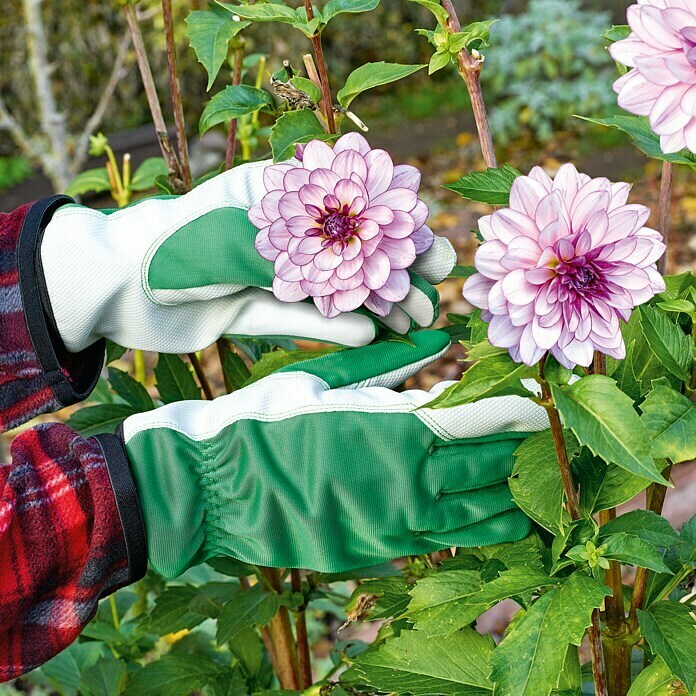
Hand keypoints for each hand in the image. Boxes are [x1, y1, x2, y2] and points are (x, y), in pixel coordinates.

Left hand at [40, 162, 455, 352]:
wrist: (110, 287)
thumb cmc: (167, 245)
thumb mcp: (236, 242)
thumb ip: (299, 266)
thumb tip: (363, 305)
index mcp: (275, 193)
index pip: (349, 210)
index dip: (394, 232)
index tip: (432, 251)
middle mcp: (276, 231)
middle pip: (346, 251)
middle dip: (393, 272)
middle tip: (434, 293)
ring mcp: (264, 271)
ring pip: (328, 288)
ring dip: (372, 304)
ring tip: (414, 321)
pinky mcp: (249, 308)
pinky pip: (300, 317)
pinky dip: (335, 326)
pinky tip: (372, 334)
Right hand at [119, 331, 548, 575]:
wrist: (215, 485)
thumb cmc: (264, 418)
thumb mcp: (324, 378)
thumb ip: (390, 362)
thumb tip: (442, 340)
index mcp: (393, 429)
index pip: (478, 420)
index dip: (517, 412)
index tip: (542, 403)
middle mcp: (405, 482)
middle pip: (486, 467)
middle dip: (522, 453)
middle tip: (548, 440)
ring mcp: (394, 524)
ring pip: (476, 515)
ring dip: (510, 496)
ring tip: (535, 483)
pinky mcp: (378, 551)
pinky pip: (444, 544)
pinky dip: (475, 531)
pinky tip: (493, 520)